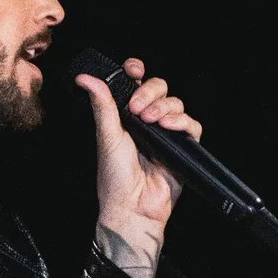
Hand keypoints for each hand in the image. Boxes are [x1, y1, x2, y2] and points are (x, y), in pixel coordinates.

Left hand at [79, 54, 200, 277]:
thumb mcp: (107, 136)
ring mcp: (165, 134)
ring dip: (164, 107)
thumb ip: (102, 105)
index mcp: (126, 116)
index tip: (133, 70)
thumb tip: (85, 78)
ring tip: (152, 121)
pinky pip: (192, 125)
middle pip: (159, 88)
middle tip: (137, 108)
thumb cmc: (115, 178)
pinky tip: (170, 127)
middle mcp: (147, 122)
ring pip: (176, 104)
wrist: (132, 207)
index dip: (136, 72)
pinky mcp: (182, 148)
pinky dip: (183, 122)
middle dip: (150, 92)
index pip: (136, 83)